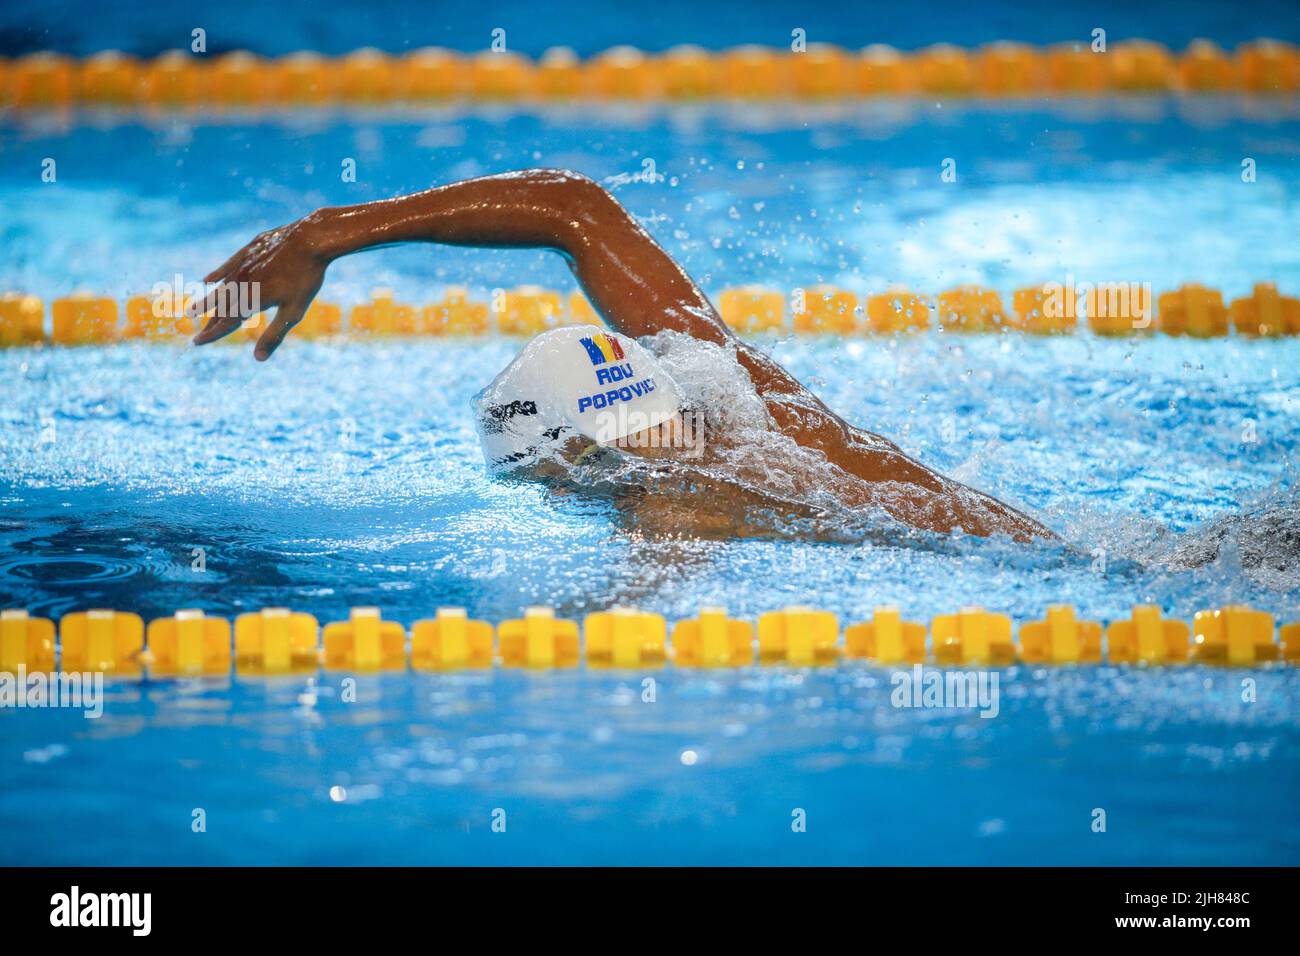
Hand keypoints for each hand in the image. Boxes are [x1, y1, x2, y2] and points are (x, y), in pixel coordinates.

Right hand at [188, 215, 328, 360]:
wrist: (310, 239)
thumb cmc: (305, 278)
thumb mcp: (293, 311)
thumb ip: (274, 335)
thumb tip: (258, 359)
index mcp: (250, 300)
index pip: (226, 322)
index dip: (212, 335)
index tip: (197, 343)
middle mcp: (241, 283)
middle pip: (221, 307)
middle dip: (210, 323)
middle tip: (197, 334)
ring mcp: (242, 265)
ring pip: (220, 287)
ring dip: (208, 301)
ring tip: (193, 310)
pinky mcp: (248, 251)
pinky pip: (227, 266)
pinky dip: (216, 275)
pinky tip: (206, 280)